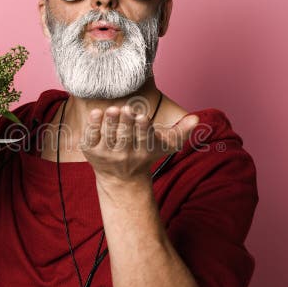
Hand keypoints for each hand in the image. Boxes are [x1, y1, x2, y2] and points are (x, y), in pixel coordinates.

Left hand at [80, 105, 199, 183]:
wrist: (121, 177)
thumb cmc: (146, 153)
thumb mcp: (166, 145)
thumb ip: (181, 131)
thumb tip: (196, 118)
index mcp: (143, 150)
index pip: (143, 139)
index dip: (142, 128)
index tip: (142, 116)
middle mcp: (124, 153)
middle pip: (125, 137)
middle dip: (126, 123)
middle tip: (126, 109)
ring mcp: (106, 153)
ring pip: (108, 137)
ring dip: (110, 123)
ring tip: (112, 109)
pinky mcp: (91, 151)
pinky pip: (91, 137)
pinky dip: (93, 126)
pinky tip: (96, 112)